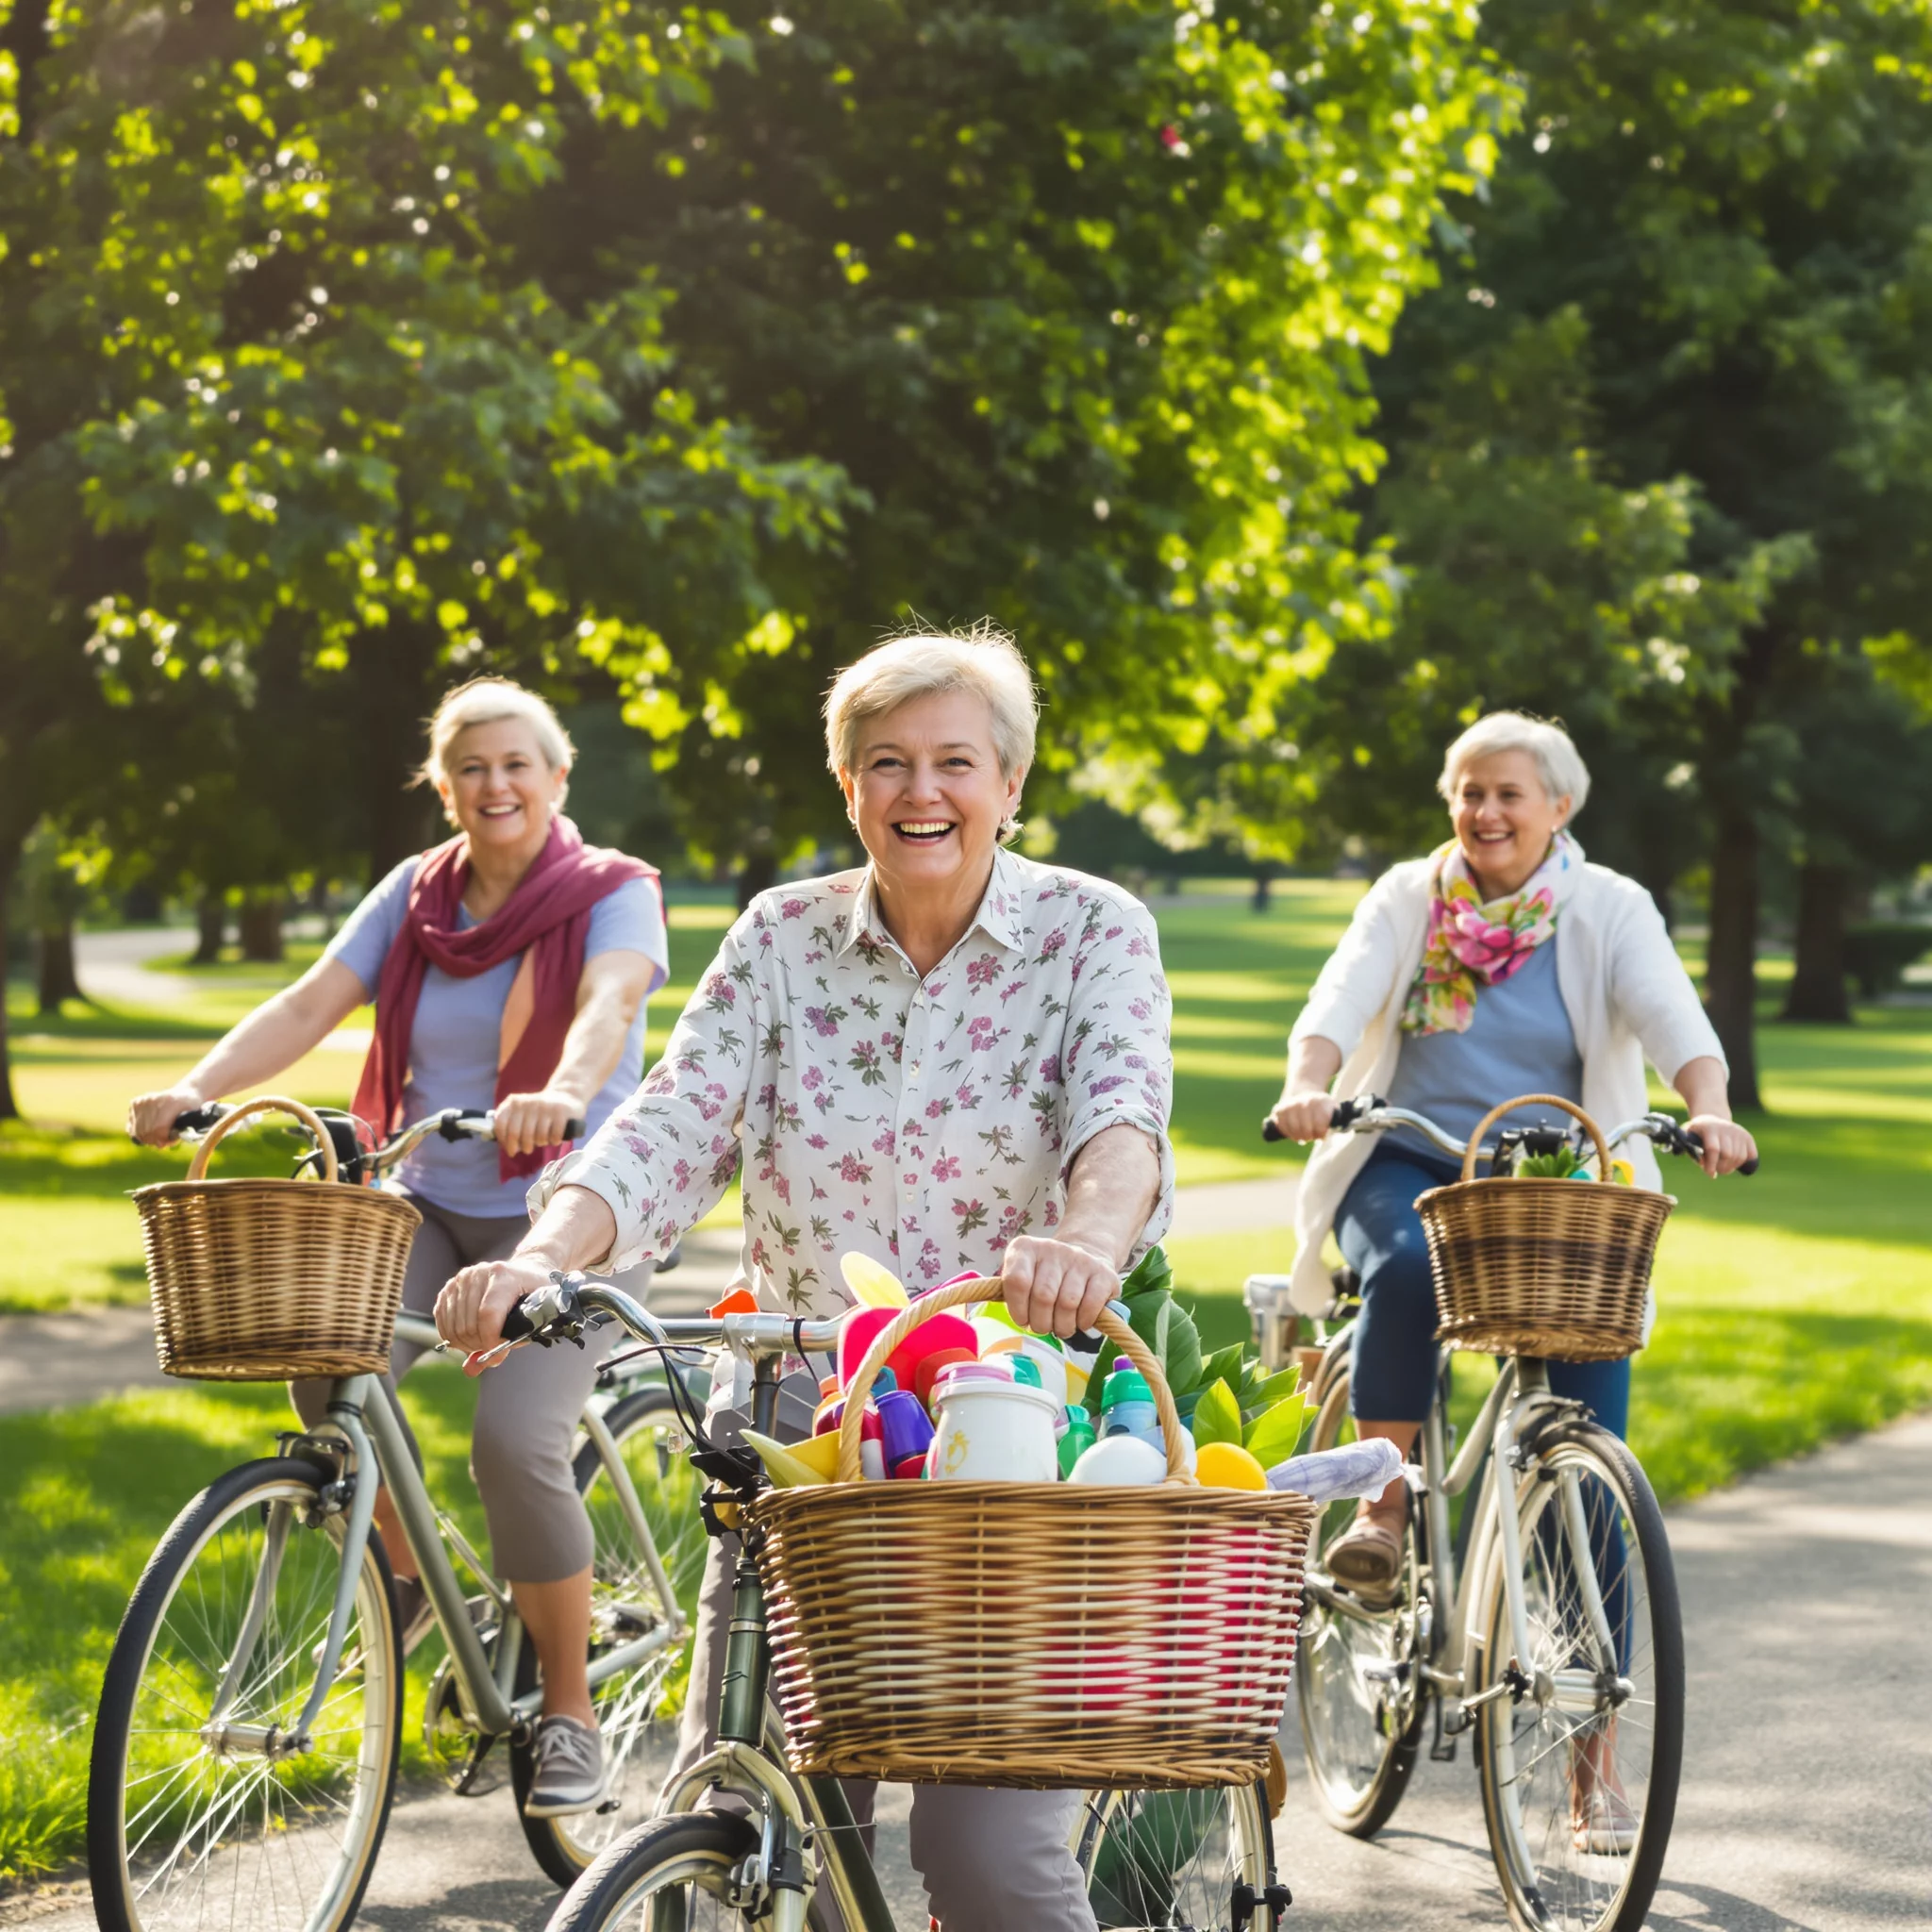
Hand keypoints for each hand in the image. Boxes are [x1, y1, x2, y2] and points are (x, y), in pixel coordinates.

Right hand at [127, 1085, 207, 1147]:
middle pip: (146, 1131)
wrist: (185, 1094)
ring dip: (147, 1138)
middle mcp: (154, 1100)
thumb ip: (183, 1132)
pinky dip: (139, 1132)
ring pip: (137, 1131)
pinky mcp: (135, 1103)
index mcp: (171, 1102)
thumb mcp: (196, 1120)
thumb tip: (162, 1144)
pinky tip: (149, 1130)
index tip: (167, 1143)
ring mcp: (142, 1101)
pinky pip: (131, 1126)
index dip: (161, 1139)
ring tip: (157, 1137)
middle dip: (154, 1141)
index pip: (158, 1128)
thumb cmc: (192, 1110)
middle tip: (163, 1142)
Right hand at [436, 1250, 556, 1374]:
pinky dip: (454, 1339)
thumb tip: (472, 1369)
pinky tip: (471, 1337)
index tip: (499, 1354)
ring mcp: (460, 1280)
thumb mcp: (533, 1318)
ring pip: (454, 1328)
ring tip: (484, 1342)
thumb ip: (507, 1344)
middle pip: (468, 1325)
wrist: (523, 1274)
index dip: (491, 1341)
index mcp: (503, 1275)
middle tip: (494, 1348)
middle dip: (481, 1346)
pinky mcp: (448, 1289)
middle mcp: (478, 1274)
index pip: (488, 1314)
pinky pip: (443, 1325)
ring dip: (467, 1345)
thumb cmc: (531, 1298)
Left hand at [492, 1088, 584, 1158]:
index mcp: (513, 1103)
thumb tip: (510, 1149)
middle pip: (517, 1134)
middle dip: (523, 1146)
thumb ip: (511, 1129)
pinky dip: (554, 1141)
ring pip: (537, 1137)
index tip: (511, 1149)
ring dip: (541, 1143)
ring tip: (543, 1140)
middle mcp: (528, 1102)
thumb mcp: (521, 1115)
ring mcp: (545, 1106)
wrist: (566, 1097)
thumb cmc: (538, 1114)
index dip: (505, 1141)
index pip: (501, 1124)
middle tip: (527, 1149)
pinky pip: (554, 1136)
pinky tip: (555, 1138)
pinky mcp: (561, 1111)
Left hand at [997, 1234, 1119, 1338]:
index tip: (1023, 1320)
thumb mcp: (1025, 1275)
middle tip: (1043, 1327)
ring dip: (1062, 1326)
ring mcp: (1080, 1259)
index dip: (1018, 1309)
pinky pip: (1090, 1305)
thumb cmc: (1047, 1275)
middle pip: (1043, 1296)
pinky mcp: (1103, 1272)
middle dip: (1041, 1322)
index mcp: (1025, 1248)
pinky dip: (1083, 1321)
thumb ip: (1013, 1291)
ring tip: (1061, 1327)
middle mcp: (1052, 1248)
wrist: (1086, 1253)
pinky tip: (1079, 1321)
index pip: (1017, 1281)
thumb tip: (1012, 1315)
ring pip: (1067, 1303)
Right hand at [1267, 1088, 1339, 1142]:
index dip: (1321, 1134)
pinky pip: (1282, 1126)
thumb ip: (1335, 1122)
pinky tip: (1293, 1132)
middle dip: (1309, 1136)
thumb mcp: (1333, 1110)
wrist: (1304, 1089)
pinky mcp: (1279, 1108)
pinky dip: (1287, 1132)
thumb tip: (1330, 1134)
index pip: (1320, 1124)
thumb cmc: (1321, 1107)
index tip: (1322, 1136)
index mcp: (1322, 1102)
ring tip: (1302, 1137)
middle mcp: (1305, 1101)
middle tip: (1311, 1137)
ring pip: (1293, 1129)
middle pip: (1305, 1129)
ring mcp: (1291, 1104)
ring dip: (1298, 1136)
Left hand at [1685, 1115, 1755, 1178]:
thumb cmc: (1697, 1135)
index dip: (1712, 1164)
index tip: (1711, 1174)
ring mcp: (1738, 1131)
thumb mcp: (1689, 1140)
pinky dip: (1743, 1163)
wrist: (1709, 1120)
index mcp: (1709, 1128)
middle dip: (1722, 1167)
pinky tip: (1733, 1163)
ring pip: (1740, 1157)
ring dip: (1732, 1167)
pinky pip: (1751, 1155)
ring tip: (1724, 1167)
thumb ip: (1694, 1153)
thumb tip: (1705, 1165)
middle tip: (1717, 1170)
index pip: (1713, 1149)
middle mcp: (1725, 1128)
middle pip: (1728, 1154)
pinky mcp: (1747, 1136)